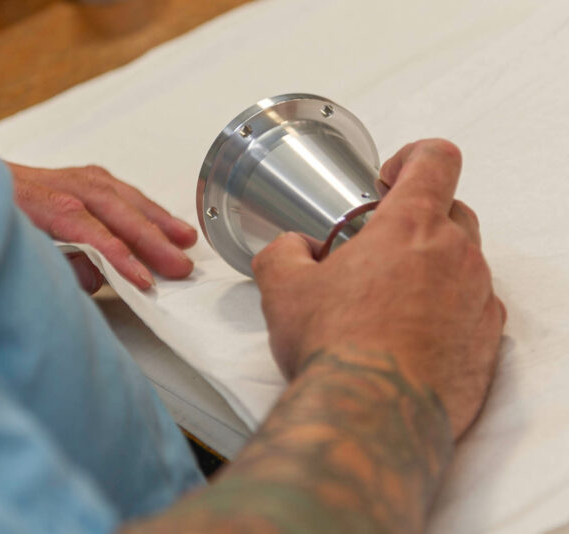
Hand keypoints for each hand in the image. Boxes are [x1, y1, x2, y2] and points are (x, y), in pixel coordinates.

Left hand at [8, 163, 196, 292]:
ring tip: (186, 240)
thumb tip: (95, 275)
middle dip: (150, 240)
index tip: (143, 281)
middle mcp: (59, 184)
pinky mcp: (77, 175)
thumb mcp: (12, 255)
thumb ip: (55, 266)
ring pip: (122, 195)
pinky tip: (160, 217)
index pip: (89, 231)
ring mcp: (70, 176)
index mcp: (38, 205)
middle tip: (181, 266)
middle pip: (113, 210)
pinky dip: (143, 204)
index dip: (119, 257)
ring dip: (156, 218)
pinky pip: (118, 188)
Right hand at [252, 139, 505, 438]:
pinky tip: (411, 335)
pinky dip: (448, 310)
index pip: (435, 159)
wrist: (371, 414)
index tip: (391, 179)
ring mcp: (478, 298)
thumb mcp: (283, 288)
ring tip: (391, 300)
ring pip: (465, 262)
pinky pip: (474, 308)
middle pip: (454, 210)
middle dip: (420, 219)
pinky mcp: (489, 341)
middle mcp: (455, 256)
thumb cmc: (334, 347)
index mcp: (409, 227)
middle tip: (381, 250)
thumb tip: (292, 248)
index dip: (414, 157)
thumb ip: (283, 252)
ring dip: (433, 269)